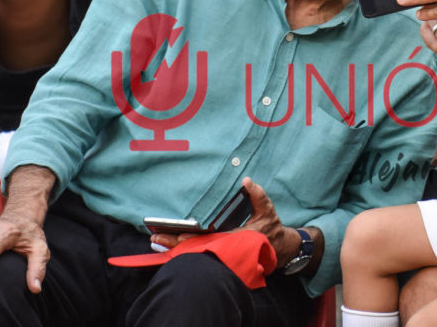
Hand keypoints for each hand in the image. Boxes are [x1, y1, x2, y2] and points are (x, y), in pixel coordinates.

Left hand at [150, 178, 294, 270]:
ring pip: (195, 253)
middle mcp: (228, 249)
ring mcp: (222, 254)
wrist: (280, 250)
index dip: (194, 239)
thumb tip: (246, 181)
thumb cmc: (271, 229)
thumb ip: (258, 196)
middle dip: (176, 245)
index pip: (212, 240)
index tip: (179, 235)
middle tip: (157, 239)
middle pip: (198, 249)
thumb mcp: (268, 210)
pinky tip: (167, 246)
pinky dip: (182, 251)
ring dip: (175, 249)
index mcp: (238, 239)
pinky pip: (198, 253)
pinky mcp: (219, 256)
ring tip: (156, 242)